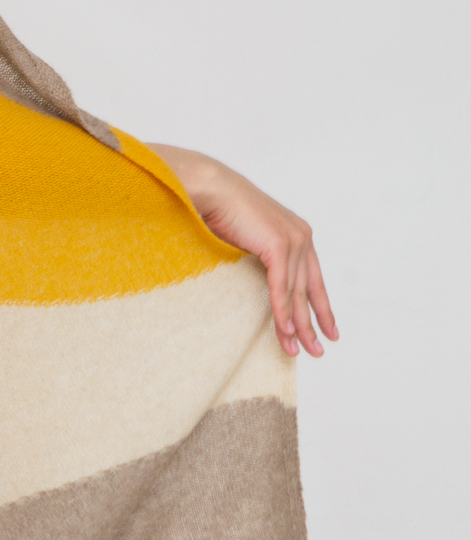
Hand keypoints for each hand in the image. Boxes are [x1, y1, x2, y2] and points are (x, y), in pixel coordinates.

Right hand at [147, 145, 338, 357]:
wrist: (210, 188)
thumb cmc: (219, 211)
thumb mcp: (247, 239)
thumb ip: (259, 257)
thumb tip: (256, 282)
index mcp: (297, 234)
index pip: (312, 278)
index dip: (320, 307)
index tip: (328, 330)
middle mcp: (301, 237)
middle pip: (309, 289)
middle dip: (314, 323)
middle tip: (318, 350)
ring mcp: (292, 239)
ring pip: (297, 292)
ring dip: (297, 325)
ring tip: (298, 351)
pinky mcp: (278, 244)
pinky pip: (282, 286)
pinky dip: (282, 310)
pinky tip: (285, 331)